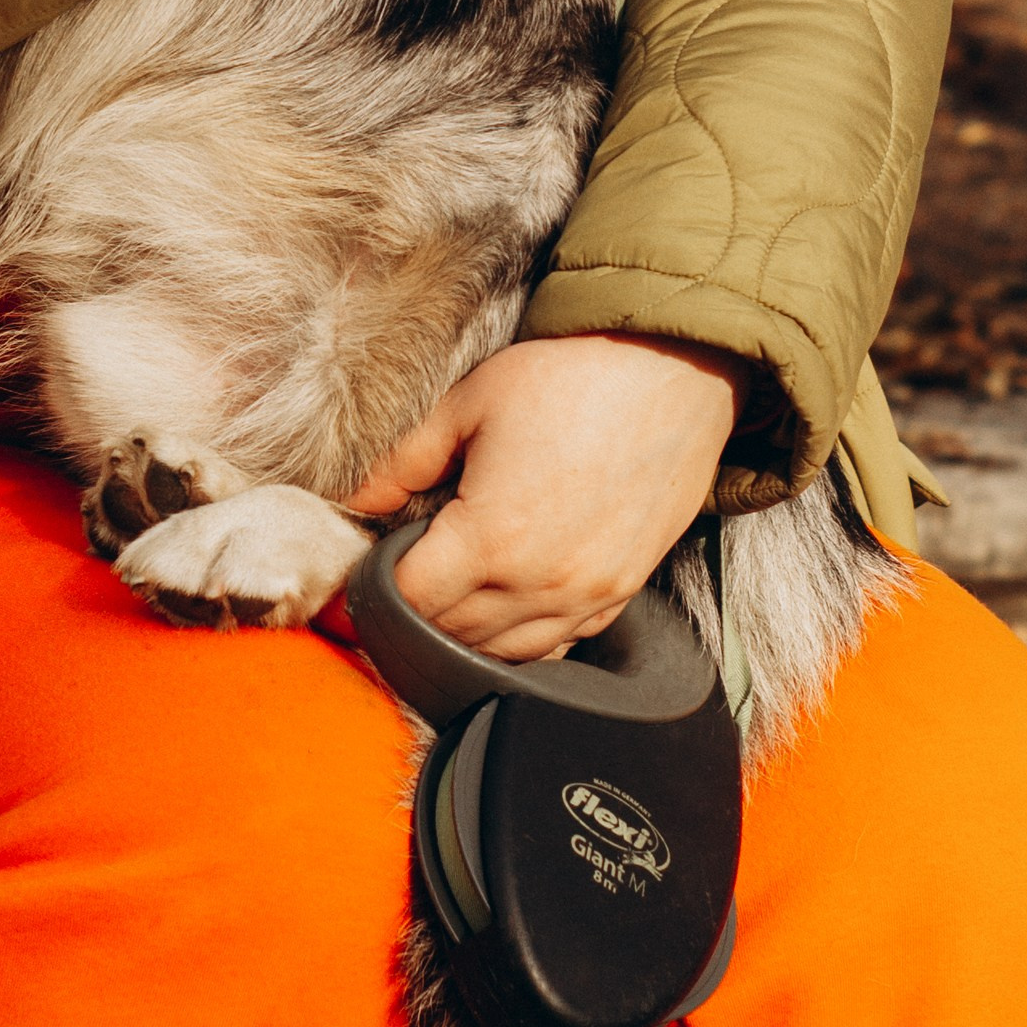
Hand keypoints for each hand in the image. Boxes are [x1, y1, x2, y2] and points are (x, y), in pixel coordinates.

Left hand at [348, 333, 747, 660]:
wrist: (670, 373)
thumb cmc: (568, 379)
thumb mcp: (469, 403)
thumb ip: (404, 461)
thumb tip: (356, 499)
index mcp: (492, 537)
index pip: (409, 598)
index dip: (374, 587)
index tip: (361, 572)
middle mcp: (540, 583)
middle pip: (450, 632)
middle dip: (414, 610)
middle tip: (398, 576)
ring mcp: (586, 597)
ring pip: (503, 653)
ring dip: (464, 633)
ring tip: (444, 594)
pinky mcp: (619, 594)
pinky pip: (557, 645)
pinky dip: (520, 637)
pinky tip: (502, 607)